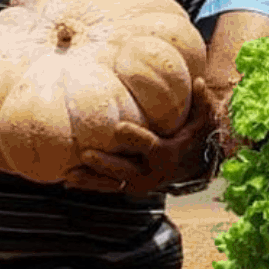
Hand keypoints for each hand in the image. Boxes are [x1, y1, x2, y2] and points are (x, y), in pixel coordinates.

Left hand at [67, 78, 219, 195]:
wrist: (192, 166)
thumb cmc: (193, 136)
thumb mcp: (202, 120)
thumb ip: (201, 101)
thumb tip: (200, 81)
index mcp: (167, 155)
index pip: (151, 147)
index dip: (136, 139)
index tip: (119, 128)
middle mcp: (152, 173)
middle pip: (126, 170)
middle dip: (107, 163)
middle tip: (86, 154)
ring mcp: (138, 182)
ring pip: (112, 184)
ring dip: (91, 180)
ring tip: (68, 175)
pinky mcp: (127, 186)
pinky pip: (106, 187)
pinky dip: (88, 185)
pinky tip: (67, 181)